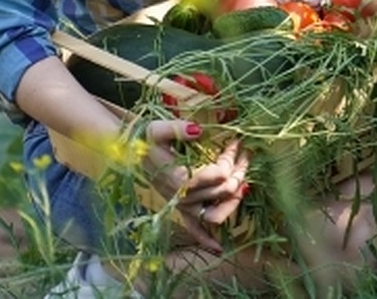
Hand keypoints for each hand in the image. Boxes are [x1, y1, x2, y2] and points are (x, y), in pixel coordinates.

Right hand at [142, 119, 249, 251]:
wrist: (131, 153)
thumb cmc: (145, 140)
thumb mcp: (158, 129)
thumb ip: (177, 129)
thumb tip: (198, 129)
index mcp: (179, 178)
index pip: (217, 175)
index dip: (230, 158)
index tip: (236, 142)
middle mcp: (182, 197)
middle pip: (222, 190)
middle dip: (238, 170)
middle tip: (245, 154)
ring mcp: (182, 207)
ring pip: (215, 215)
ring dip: (233, 202)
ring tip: (245, 184)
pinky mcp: (180, 210)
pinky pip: (194, 230)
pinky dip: (206, 240)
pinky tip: (219, 247)